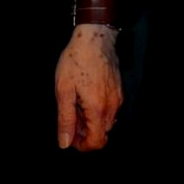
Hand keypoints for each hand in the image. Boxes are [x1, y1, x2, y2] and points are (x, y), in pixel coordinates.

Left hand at [55, 24, 120, 150]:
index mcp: (97, 109)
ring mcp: (118, 98)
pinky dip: (97, 110)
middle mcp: (112, 107)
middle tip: (69, 114)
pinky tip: (85, 94)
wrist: (95, 37)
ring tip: (76, 102)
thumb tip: (65, 143)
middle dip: (84, 132)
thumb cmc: (76, 61)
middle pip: (101, 134)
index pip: (96, 143)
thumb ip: (65, 120)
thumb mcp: (63, 91)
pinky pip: (110, 110)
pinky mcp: (119, 90)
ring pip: (105, 123)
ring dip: (90, 121)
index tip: (69, 135)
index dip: (81, 146)